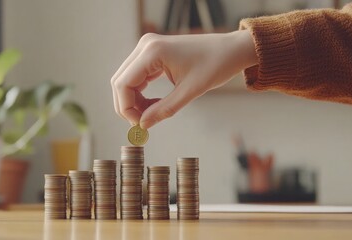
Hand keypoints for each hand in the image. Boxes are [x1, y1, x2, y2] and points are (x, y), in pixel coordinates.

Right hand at [111, 30, 256, 128]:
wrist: (231, 49)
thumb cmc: (216, 66)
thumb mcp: (189, 92)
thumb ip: (163, 110)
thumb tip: (142, 126)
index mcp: (152, 52)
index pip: (123, 84)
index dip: (126, 108)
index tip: (139, 125)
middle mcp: (145, 46)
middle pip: (120, 81)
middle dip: (127, 105)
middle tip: (143, 123)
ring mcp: (148, 48)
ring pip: (126, 80)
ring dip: (133, 100)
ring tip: (150, 114)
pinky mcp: (153, 53)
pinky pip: (137, 76)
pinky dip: (141, 92)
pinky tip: (153, 105)